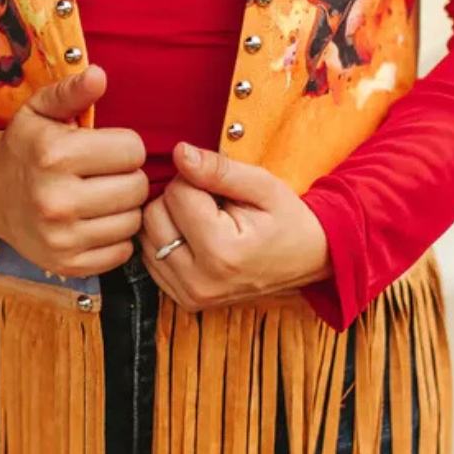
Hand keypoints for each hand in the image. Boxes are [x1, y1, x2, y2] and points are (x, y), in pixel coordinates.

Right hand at [0, 65, 147, 276]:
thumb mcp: (42, 111)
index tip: (105, 149)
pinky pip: (121, 253)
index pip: (133, 150)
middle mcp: (57, 200)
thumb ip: (72, 92)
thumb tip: (99, 75)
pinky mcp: (67, 265)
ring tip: (100, 197)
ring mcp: (62, 238)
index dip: (124, 146)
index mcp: (56, 155)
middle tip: (104, 174)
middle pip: (138, 187)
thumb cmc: (26, 147)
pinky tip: (95, 223)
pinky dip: (115, 238)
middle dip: (126, 176)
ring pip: (133, 221)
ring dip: (123, 208)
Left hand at [140, 142, 330, 311]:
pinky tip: (196, 238)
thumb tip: (179, 153)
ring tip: (206, 221)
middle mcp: (200, 281)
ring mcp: (190, 295)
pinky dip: (167, 240)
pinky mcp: (183, 300)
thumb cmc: (287, 219)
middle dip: (179, 198)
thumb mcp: (262, 185)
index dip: (196, 179)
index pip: (176, 193)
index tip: (221, 189)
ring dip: (170, 220)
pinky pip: (151, 257)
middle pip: (154, 215)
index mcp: (222, 253)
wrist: (307, 259)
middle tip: (213, 204)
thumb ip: (218, 169)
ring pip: (147, 236)